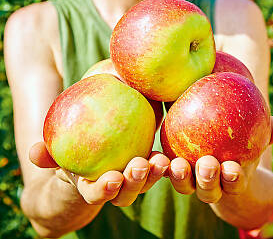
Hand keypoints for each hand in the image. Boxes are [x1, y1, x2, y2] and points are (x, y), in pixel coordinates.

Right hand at [30, 142, 169, 205]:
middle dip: (135, 183)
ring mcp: (132, 177)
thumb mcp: (56, 155)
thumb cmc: (69, 156)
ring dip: (154, 173)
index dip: (104, 190)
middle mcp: (115, 186)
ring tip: (161, 160)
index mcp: (93, 187)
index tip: (111, 180)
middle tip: (139, 166)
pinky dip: (164, 160)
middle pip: (128, 192)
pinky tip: (170, 147)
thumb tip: (34, 151)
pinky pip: (156, 164)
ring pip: (146, 181)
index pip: (97, 193)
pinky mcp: (147, 165)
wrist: (88, 153)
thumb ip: (46, 155)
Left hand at [168, 116, 272, 202]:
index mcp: (228, 181)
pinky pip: (163, 171)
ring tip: (177, 163)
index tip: (233, 168)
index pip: (233, 184)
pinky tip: (155, 153)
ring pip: (184, 185)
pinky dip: (159, 165)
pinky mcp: (170, 171)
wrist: (216, 157)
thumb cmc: (237, 149)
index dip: (233, 180)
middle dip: (207, 180)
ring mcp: (189, 180)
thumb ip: (266, 133)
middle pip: (207, 190)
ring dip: (180, 176)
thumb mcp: (253, 141)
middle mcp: (208, 185)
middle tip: (207, 164)